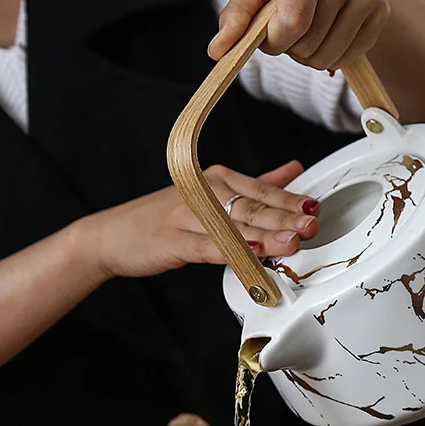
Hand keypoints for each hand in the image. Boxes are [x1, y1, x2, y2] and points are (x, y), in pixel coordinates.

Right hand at [77, 160, 321, 278]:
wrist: (110, 235)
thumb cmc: (163, 218)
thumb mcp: (209, 195)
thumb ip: (254, 186)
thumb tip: (291, 172)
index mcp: (214, 178)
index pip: (259, 189)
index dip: (289, 199)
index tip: (314, 208)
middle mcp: (203, 191)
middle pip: (251, 205)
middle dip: (285, 216)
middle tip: (312, 224)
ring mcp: (188, 215)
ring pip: (234, 225)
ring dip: (266, 234)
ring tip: (292, 241)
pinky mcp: (175, 240)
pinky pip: (208, 245)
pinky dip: (231, 250)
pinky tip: (252, 254)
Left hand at [208, 0, 389, 70]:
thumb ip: (237, 17)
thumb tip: (218, 50)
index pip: (294, 21)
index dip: (276, 40)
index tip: (270, 35)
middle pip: (309, 42)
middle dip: (291, 48)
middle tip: (291, 29)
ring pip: (328, 56)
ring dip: (310, 56)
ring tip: (307, 32)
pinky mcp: (381, 11)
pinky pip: (348, 58)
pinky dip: (331, 57)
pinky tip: (326, 35)